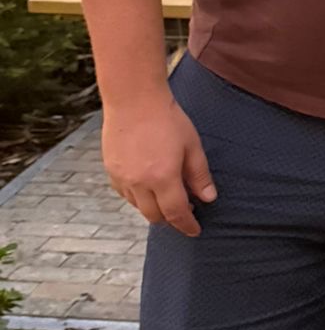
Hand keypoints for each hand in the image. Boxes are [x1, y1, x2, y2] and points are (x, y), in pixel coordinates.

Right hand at [102, 93, 216, 236]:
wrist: (134, 99)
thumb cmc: (167, 118)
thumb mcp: (192, 146)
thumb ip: (199, 175)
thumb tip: (208, 198)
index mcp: (163, 178)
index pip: (176, 213)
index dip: (187, 225)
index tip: (195, 230)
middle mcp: (139, 183)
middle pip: (155, 216)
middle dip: (171, 219)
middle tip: (185, 212)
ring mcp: (122, 177)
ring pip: (138, 207)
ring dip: (154, 208)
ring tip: (168, 198)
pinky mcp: (110, 170)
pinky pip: (125, 194)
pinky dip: (138, 197)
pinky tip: (149, 187)